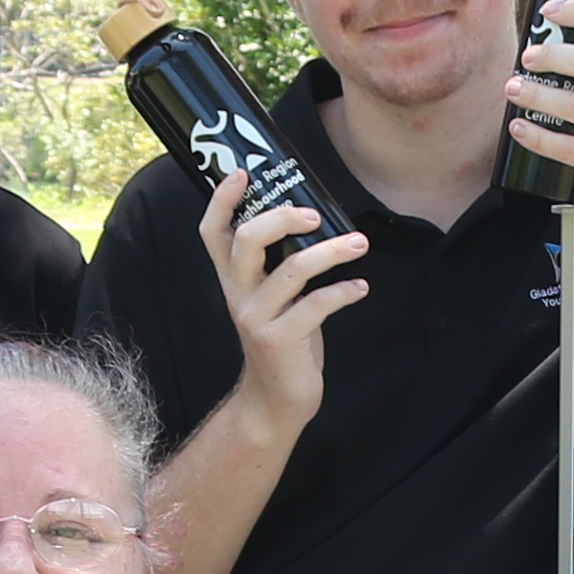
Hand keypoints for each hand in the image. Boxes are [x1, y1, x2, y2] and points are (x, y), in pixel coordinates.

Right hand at [196, 172, 370, 434]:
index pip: (212, 232)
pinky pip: (317, 306)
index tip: (244, 173)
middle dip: (282, 217)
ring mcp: (258, 318)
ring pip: (293, 269)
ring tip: (360, 244)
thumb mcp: (271, 298)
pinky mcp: (281, 340)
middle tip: (315, 214)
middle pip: (248, 240)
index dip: (222, 200)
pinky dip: (344, 292)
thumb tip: (312, 221)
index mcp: (232, 280)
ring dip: (332, 251)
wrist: (275, 401)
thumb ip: (277, 265)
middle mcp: (238, 295)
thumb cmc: (282, 340)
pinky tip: (361, 287)